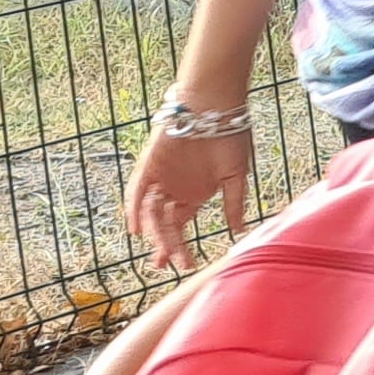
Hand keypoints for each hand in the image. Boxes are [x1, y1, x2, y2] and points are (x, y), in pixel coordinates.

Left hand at [126, 124, 254, 274]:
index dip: (181, 246)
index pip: (181, 226)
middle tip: (165, 266)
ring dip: (153, 233)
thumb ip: (234, 203)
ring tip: (158, 252)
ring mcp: (160, 179)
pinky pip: (136, 192)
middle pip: (164, 224)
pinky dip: (133, 210)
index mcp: (193, 194)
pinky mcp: (148, 167)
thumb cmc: (230, 138)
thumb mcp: (236, 176)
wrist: (214, 109)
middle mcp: (174, 190)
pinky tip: (136, 227)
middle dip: (165, 246)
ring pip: (151, 213)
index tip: (186, 264)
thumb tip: (240, 230)